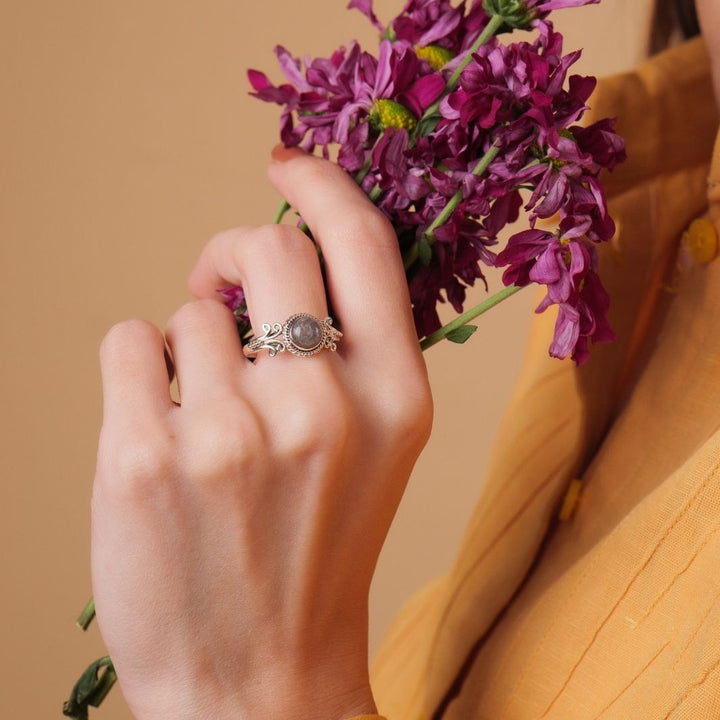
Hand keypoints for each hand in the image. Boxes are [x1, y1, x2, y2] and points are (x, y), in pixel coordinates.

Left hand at [91, 147, 432, 719]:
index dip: (323, 185)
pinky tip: (158, 433)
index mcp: (396, 398)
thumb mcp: (380, 450)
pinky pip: (126, 342)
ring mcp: (231, 433)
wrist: (262, 679)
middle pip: (265, 246)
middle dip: (230, 250)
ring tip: (201, 421)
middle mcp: (323, 406)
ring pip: (186, 311)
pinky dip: (135, 371)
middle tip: (216, 287)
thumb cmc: (319, 553)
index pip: (362, 244)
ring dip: (187, 347)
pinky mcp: (143, 458)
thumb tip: (285, 266)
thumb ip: (353, 350)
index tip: (287, 163)